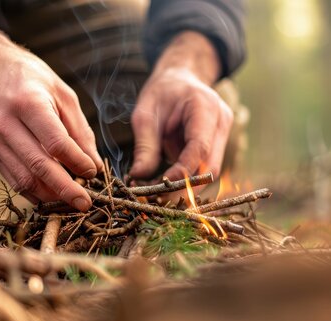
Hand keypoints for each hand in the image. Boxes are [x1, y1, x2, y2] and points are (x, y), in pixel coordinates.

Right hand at [0, 45, 102, 210]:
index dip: (78, 162)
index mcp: (28, 103)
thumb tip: (94, 164)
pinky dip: (34, 192)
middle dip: (66, 190)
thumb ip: (79, 129)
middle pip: (39, 167)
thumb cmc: (28, 77)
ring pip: (24, 180)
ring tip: (71, 201)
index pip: (57, 143)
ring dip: (51, 196)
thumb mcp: (61, 93)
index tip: (93, 172)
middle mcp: (6, 124)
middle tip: (85, 204)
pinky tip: (51, 195)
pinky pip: (13, 181)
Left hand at [130, 32, 232, 181]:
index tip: (161, 186)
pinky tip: (168, 185)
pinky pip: (204, 168)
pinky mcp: (218, 145)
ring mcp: (223, 134)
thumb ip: (145, 145)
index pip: (200, 147)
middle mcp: (221, 122)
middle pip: (211, 166)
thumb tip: (138, 177)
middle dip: (186, 186)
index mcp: (205, 107)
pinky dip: (187, 180)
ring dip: (186, 186)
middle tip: (158, 200)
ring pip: (210, 172)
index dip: (183, 171)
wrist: (180, 79)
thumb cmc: (162, 92)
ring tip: (158, 194)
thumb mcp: (145, 114)